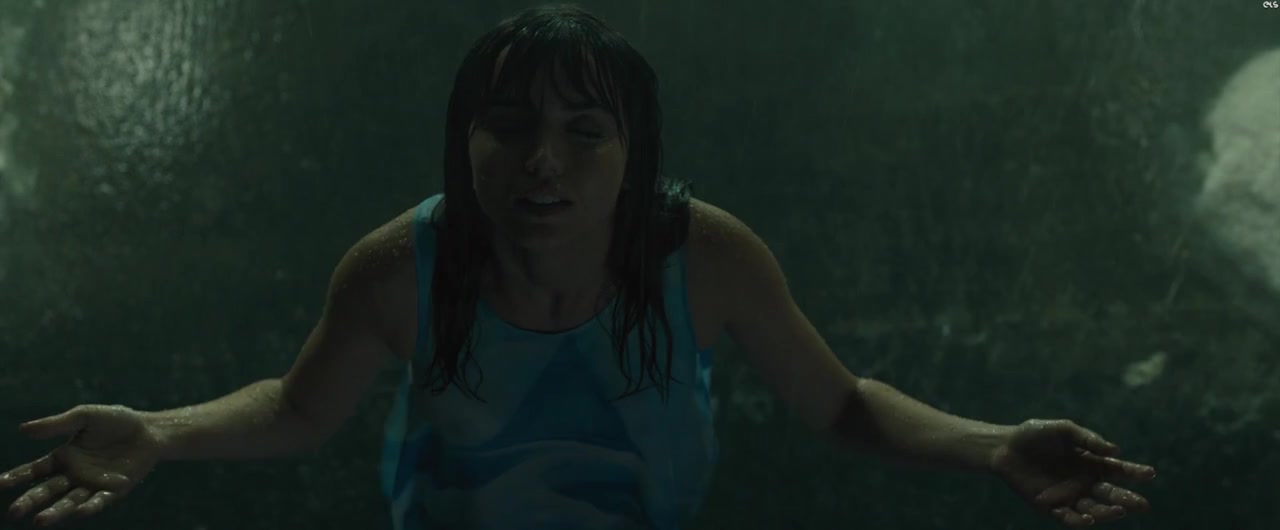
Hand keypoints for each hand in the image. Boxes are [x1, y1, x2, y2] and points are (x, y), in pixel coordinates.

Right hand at [1, 404, 162, 526]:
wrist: (150, 429)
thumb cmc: (116, 421)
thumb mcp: (85, 417)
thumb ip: (56, 424)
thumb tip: (22, 429)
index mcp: (64, 457)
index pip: (35, 470)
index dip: (17, 477)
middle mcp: (74, 474)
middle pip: (48, 490)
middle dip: (31, 500)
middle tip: (15, 512)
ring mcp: (93, 484)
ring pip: (70, 501)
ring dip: (56, 512)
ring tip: (40, 521)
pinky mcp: (114, 490)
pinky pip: (99, 500)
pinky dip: (90, 506)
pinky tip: (80, 511)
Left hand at [990, 418, 1155, 527]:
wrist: (1004, 447)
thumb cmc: (1034, 435)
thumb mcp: (1062, 429)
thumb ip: (1087, 438)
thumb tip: (1115, 449)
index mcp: (1090, 462)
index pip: (1118, 469)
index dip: (1134, 472)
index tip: (1150, 473)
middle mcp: (1083, 482)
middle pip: (1111, 494)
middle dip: (1128, 499)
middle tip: (1143, 504)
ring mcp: (1068, 496)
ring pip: (1094, 510)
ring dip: (1107, 513)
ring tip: (1119, 510)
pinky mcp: (1051, 507)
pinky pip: (1068, 518)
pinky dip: (1079, 521)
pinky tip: (1088, 518)